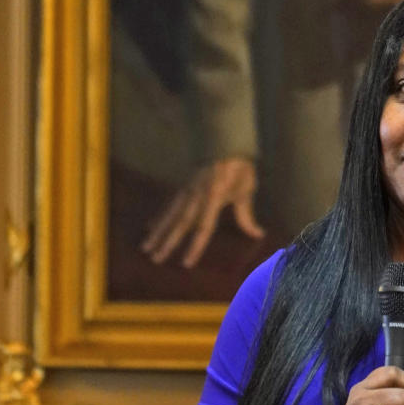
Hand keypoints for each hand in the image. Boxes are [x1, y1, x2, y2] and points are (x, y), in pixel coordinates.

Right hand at [141, 157, 264, 266]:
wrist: (226, 141)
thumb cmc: (240, 166)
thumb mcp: (246, 189)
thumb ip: (246, 214)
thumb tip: (258, 234)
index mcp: (214, 197)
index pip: (203, 227)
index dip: (195, 246)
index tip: (186, 263)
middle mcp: (196, 196)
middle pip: (180, 223)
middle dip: (167, 243)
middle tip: (155, 259)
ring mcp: (187, 190)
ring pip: (170, 215)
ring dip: (157, 232)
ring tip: (145, 248)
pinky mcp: (183, 186)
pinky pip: (169, 204)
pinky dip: (159, 216)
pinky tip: (149, 227)